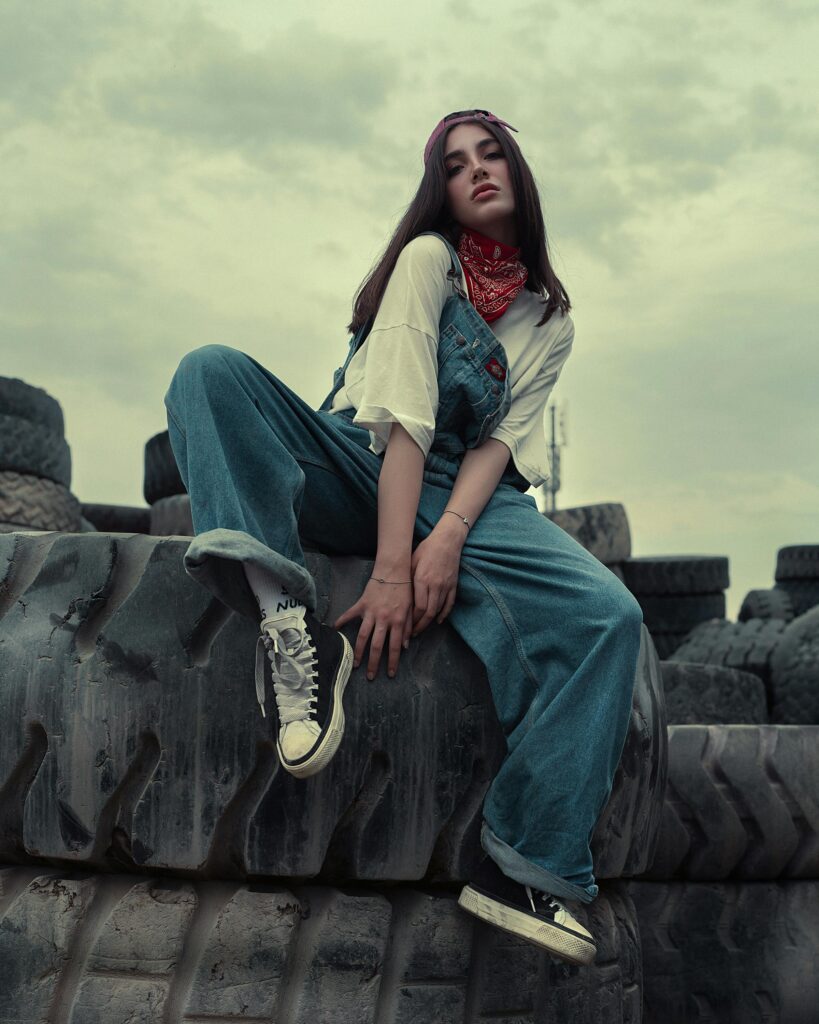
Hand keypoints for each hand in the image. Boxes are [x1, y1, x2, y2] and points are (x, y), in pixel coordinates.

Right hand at [334, 574, 413, 680]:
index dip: (393, 662)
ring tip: (354, 664)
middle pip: (377, 646)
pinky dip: (341, 621)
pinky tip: (334, 629)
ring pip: (363, 636)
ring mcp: (371, 612)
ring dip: (358, 651)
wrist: (394, 570)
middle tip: (371, 677)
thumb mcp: (411, 609)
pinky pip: (350, 614)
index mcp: (397, 621)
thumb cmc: (405, 590)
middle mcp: (383, 619)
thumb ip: (408, 627)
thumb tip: (405, 645)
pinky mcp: (362, 604)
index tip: (390, 674)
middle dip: (374, 663)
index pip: (395, 646)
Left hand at [410, 521, 464, 637]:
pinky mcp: (453, 586)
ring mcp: (446, 586)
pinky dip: (443, 614)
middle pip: (428, 613)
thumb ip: (407, 579)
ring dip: (429, 622)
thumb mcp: (412, 561)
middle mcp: (435, 585)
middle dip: (420, 626)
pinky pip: (449, 604)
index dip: (412, 620)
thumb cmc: (426, 549)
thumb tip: (399, 596)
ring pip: (438, 610)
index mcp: (422, 579)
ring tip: (421, 629)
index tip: (405, 626)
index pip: (418, 607)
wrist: (447, 541)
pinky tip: (438, 621)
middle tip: (412, 634)